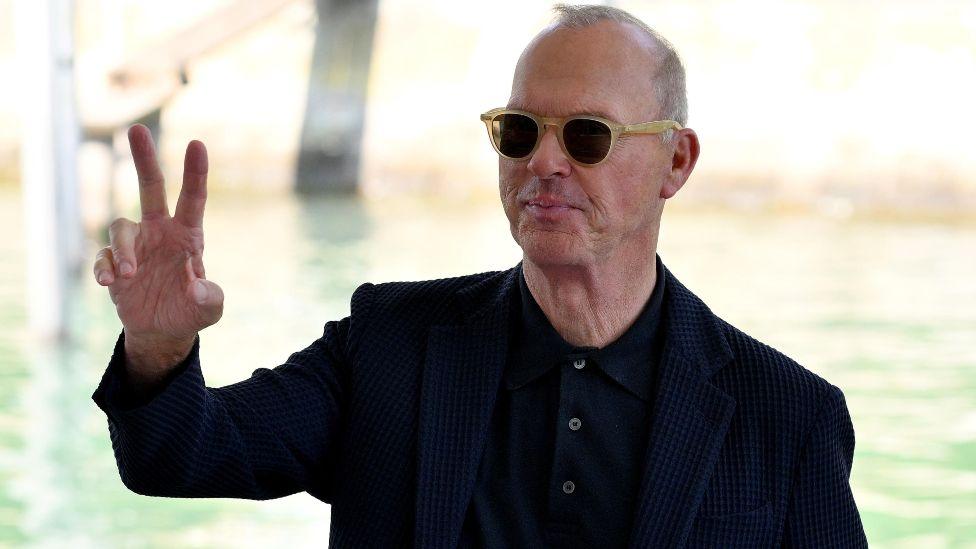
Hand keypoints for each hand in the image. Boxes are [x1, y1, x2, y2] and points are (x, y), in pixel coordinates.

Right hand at [93, 125, 223, 372]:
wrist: (163, 331)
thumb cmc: (192, 312)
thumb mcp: (209, 309)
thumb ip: (210, 297)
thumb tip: (197, 287)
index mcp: (188, 235)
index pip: (193, 199)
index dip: (195, 172)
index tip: (196, 143)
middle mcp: (160, 232)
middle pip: (150, 187)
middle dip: (143, 158)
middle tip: (135, 128)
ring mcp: (136, 246)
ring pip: (121, 227)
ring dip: (124, 249)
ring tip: (129, 276)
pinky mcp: (115, 264)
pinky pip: (105, 256)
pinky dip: (105, 267)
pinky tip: (111, 284)